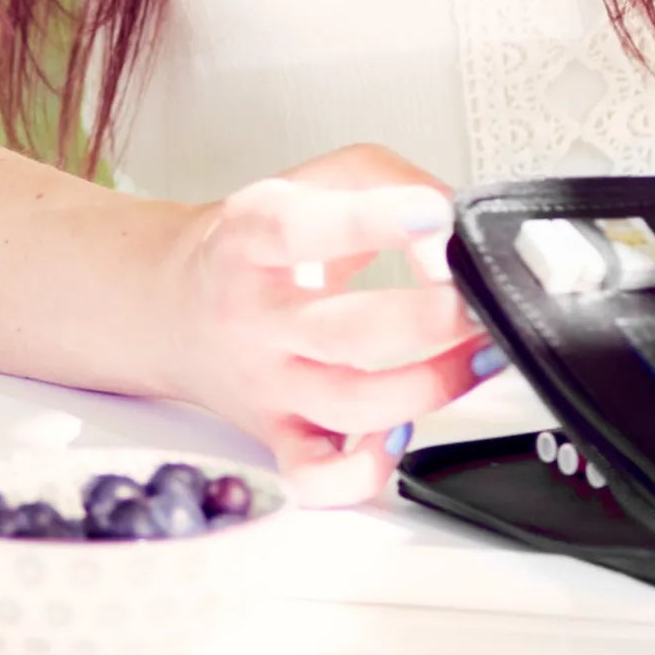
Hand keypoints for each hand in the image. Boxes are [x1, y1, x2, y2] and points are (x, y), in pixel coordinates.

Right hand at [164, 144, 500, 505]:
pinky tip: (403, 433)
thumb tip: (452, 225)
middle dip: (429, 319)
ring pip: (350, 406)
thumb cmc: (259, 241)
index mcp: (252, 238)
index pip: (301, 229)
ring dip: (432, 385)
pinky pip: (317, 476)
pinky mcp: (277, 434)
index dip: (374, 222)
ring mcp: (267, 382)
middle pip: (344, 331)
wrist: (175, 304)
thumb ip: (391, 182)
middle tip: (476, 298)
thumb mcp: (316, 178)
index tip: (435, 216)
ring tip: (478, 352)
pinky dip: (366, 470)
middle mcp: (254, 316)